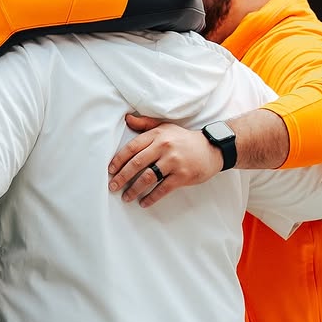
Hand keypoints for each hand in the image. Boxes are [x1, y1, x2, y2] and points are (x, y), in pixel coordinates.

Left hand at [107, 114, 224, 207]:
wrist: (211, 148)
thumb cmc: (183, 139)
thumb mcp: (164, 127)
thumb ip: (145, 124)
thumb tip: (127, 119)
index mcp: (157, 135)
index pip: (132, 147)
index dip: (119, 160)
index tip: (110, 170)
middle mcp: (164, 147)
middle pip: (137, 163)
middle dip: (122, 176)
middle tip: (112, 186)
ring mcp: (173, 162)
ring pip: (147, 178)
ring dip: (134, 189)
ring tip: (126, 196)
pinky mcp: (182, 176)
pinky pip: (162, 189)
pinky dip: (151, 197)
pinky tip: (143, 202)